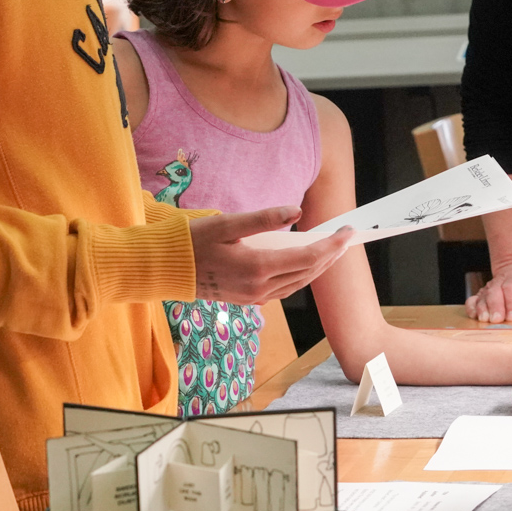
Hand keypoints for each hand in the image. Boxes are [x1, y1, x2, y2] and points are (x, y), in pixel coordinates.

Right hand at [189, 207, 351, 303]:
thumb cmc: (191, 241)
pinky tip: (304, 263)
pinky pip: (284, 289)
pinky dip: (300, 276)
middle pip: (307, 272)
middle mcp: (260, 287)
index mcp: (257, 267)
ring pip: (298, 284)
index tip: (347, 232)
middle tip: (346, 238)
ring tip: (332, 249)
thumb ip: (263, 218)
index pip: (308, 257)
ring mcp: (254, 296)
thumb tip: (296, 211)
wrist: (163, 270)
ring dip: (318, 267)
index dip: (332, 245)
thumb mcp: (226, 223)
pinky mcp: (248, 299)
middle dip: (331, 255)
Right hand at [464, 262, 511, 322]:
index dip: (511, 302)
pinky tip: (474, 316)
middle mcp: (500, 281)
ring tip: (485, 320)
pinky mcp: (481, 296)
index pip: (511, 287)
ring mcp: (489, 288)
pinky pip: (472, 300)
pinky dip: (471, 308)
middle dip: (495, 306)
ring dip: (483, 308)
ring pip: (483, 296)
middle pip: (494, 291)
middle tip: (497, 320)